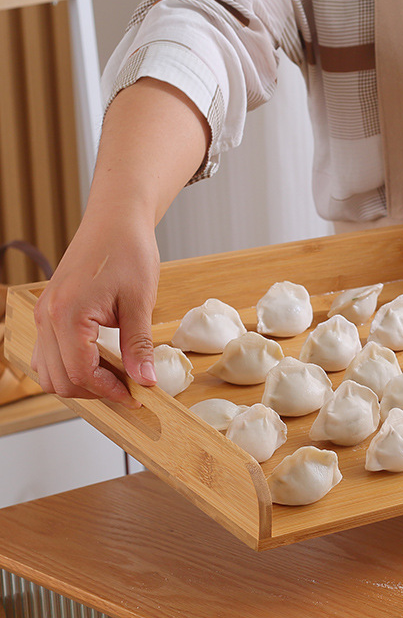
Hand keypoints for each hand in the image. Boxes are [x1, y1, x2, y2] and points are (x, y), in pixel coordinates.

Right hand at [30, 77, 210, 405]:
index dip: (110, 392)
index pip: (81, 373)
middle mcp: (47, 317)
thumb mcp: (140, 302)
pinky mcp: (48, 312)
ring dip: (81, 382)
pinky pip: (48, 354)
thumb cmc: (129, 252)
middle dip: (96, 391)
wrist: (115, 220)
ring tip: (118, 377)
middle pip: (61, 379)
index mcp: (68, 315)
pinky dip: (71, 367)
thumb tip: (144, 381)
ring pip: (49, 371)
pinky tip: (102, 363)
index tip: (138, 397)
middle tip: (131, 389)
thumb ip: (139, 346)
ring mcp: (43, 315)